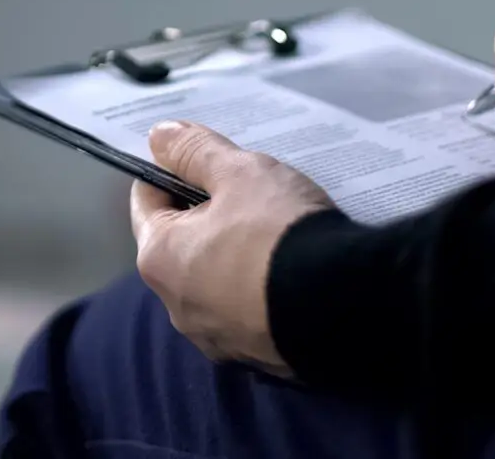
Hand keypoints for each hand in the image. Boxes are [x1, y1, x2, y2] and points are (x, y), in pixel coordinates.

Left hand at [129, 121, 330, 373]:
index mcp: (158, 259)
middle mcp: (175, 306)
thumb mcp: (241, 174)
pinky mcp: (256, 358)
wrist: (347, 308)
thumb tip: (158, 136)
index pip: (147, 201)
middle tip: (245, 193)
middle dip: (206, 215)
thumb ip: (195, 151)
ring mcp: (215, 338)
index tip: (202, 160)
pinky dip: (259, 291)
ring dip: (232, 257)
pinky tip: (289, 271)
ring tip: (273, 231)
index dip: (172, 173)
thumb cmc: (280, 234)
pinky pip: (247, 312)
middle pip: (180, 244)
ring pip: (214, 282)